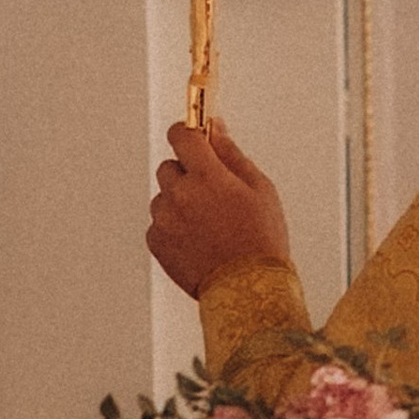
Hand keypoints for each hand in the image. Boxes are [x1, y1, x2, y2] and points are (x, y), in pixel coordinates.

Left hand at [146, 119, 292, 299]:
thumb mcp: (260, 189)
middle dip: (187, 174)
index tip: (193, 136)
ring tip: (209, 226)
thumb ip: (231, 154)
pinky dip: (175, 228)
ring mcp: (165, 219)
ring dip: (180, 203)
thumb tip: (215, 128)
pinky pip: (160, 224)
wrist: (249, 290)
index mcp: (207, 176)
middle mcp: (179, 194)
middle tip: (212, 195)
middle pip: (170, 167)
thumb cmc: (262, 239)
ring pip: (164, 197)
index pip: (181, 135)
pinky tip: (199, 241)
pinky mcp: (157, 242)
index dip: (187, 132)